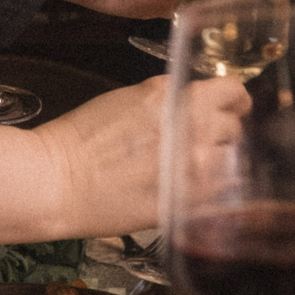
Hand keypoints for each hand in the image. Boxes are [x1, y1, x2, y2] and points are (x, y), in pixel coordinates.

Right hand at [55, 74, 245, 238]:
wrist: (59, 181)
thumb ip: (170, 99)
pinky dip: (214, 193)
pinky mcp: (187, 203)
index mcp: (178, 98)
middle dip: (223, 133)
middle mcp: (194, 130)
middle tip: (203, 142)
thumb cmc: (84, 137)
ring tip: (196, 170)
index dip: (234, 101)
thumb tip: (194, 104)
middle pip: (235, 128)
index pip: (233, 91)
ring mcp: (195, 169)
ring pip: (233, 163)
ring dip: (220, 164)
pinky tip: (193, 192)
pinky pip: (222, 195)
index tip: (230, 108)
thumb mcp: (132, 99)